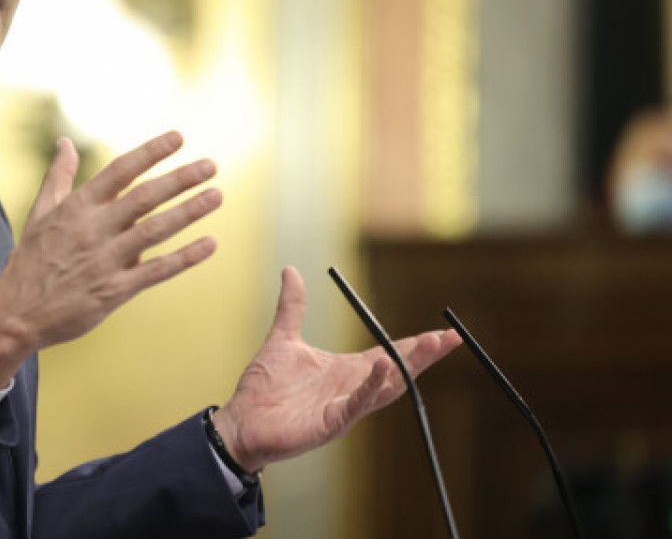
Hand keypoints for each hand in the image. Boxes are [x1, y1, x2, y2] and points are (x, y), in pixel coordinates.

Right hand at [0, 131, 222, 387]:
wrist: (16, 313)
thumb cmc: (31, 260)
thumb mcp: (40, 213)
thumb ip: (59, 176)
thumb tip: (65, 142)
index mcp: (76, 207)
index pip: (120, 171)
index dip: (151, 152)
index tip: (178, 137)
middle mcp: (93, 229)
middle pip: (145, 197)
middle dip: (181, 179)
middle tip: (211, 166)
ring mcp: (106, 260)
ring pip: (155, 230)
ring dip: (189, 212)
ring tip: (217, 196)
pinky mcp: (114, 290)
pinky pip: (157, 270)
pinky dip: (185, 257)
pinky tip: (209, 244)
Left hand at [212, 267, 460, 472]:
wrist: (241, 422)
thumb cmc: (264, 388)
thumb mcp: (283, 339)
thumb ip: (292, 306)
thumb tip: (291, 270)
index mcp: (345, 371)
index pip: (388, 354)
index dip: (415, 345)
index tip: (443, 332)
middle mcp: (351, 389)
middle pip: (397, 370)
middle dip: (424, 354)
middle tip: (450, 338)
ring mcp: (344, 408)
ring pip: (385, 387)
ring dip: (407, 367)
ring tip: (429, 346)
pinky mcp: (331, 423)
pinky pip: (357, 404)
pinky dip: (371, 385)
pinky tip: (383, 366)